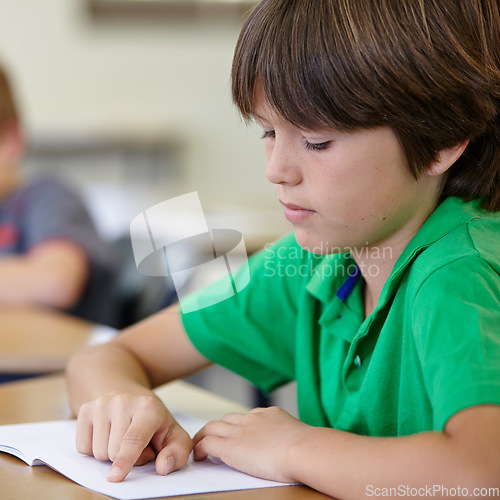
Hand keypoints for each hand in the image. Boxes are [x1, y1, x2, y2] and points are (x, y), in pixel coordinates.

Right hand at [75, 392, 191, 481]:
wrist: (132, 398)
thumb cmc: (155, 423)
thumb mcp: (174, 436)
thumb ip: (177, 453)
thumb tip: (162, 467)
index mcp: (149, 407)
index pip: (133, 438)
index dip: (125, 460)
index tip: (115, 477)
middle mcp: (123, 401)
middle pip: (113, 451)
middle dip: (125, 459)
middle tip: (137, 446)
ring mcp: (102, 403)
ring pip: (97, 452)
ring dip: (109, 455)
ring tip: (122, 439)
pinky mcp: (86, 409)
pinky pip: (82, 447)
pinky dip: (94, 449)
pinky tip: (107, 435)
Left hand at [192, 406, 309, 482]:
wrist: (303, 449)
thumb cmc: (310, 449)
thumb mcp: (301, 436)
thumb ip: (292, 438)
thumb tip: (298, 446)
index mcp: (270, 414)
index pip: (248, 416)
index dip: (239, 426)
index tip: (237, 434)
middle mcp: (253, 418)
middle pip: (227, 418)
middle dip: (218, 428)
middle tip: (210, 438)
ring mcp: (240, 431)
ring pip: (212, 426)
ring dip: (203, 435)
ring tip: (198, 446)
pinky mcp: (231, 447)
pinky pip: (207, 443)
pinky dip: (200, 448)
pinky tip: (199, 457)